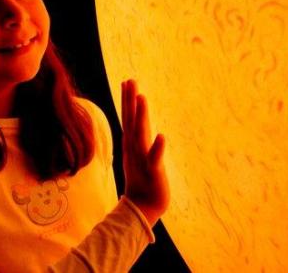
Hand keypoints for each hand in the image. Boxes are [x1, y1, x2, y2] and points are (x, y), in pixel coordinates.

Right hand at [121, 79, 169, 226]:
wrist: (142, 207)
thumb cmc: (142, 179)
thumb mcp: (138, 154)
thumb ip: (137, 138)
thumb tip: (136, 122)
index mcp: (131, 143)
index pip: (128, 117)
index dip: (127, 100)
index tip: (126, 81)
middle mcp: (134, 148)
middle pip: (131, 120)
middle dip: (130, 100)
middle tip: (130, 80)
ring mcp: (142, 158)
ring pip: (141, 134)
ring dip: (141, 116)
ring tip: (142, 98)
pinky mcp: (153, 170)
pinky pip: (155, 158)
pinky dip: (157, 147)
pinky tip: (161, 136)